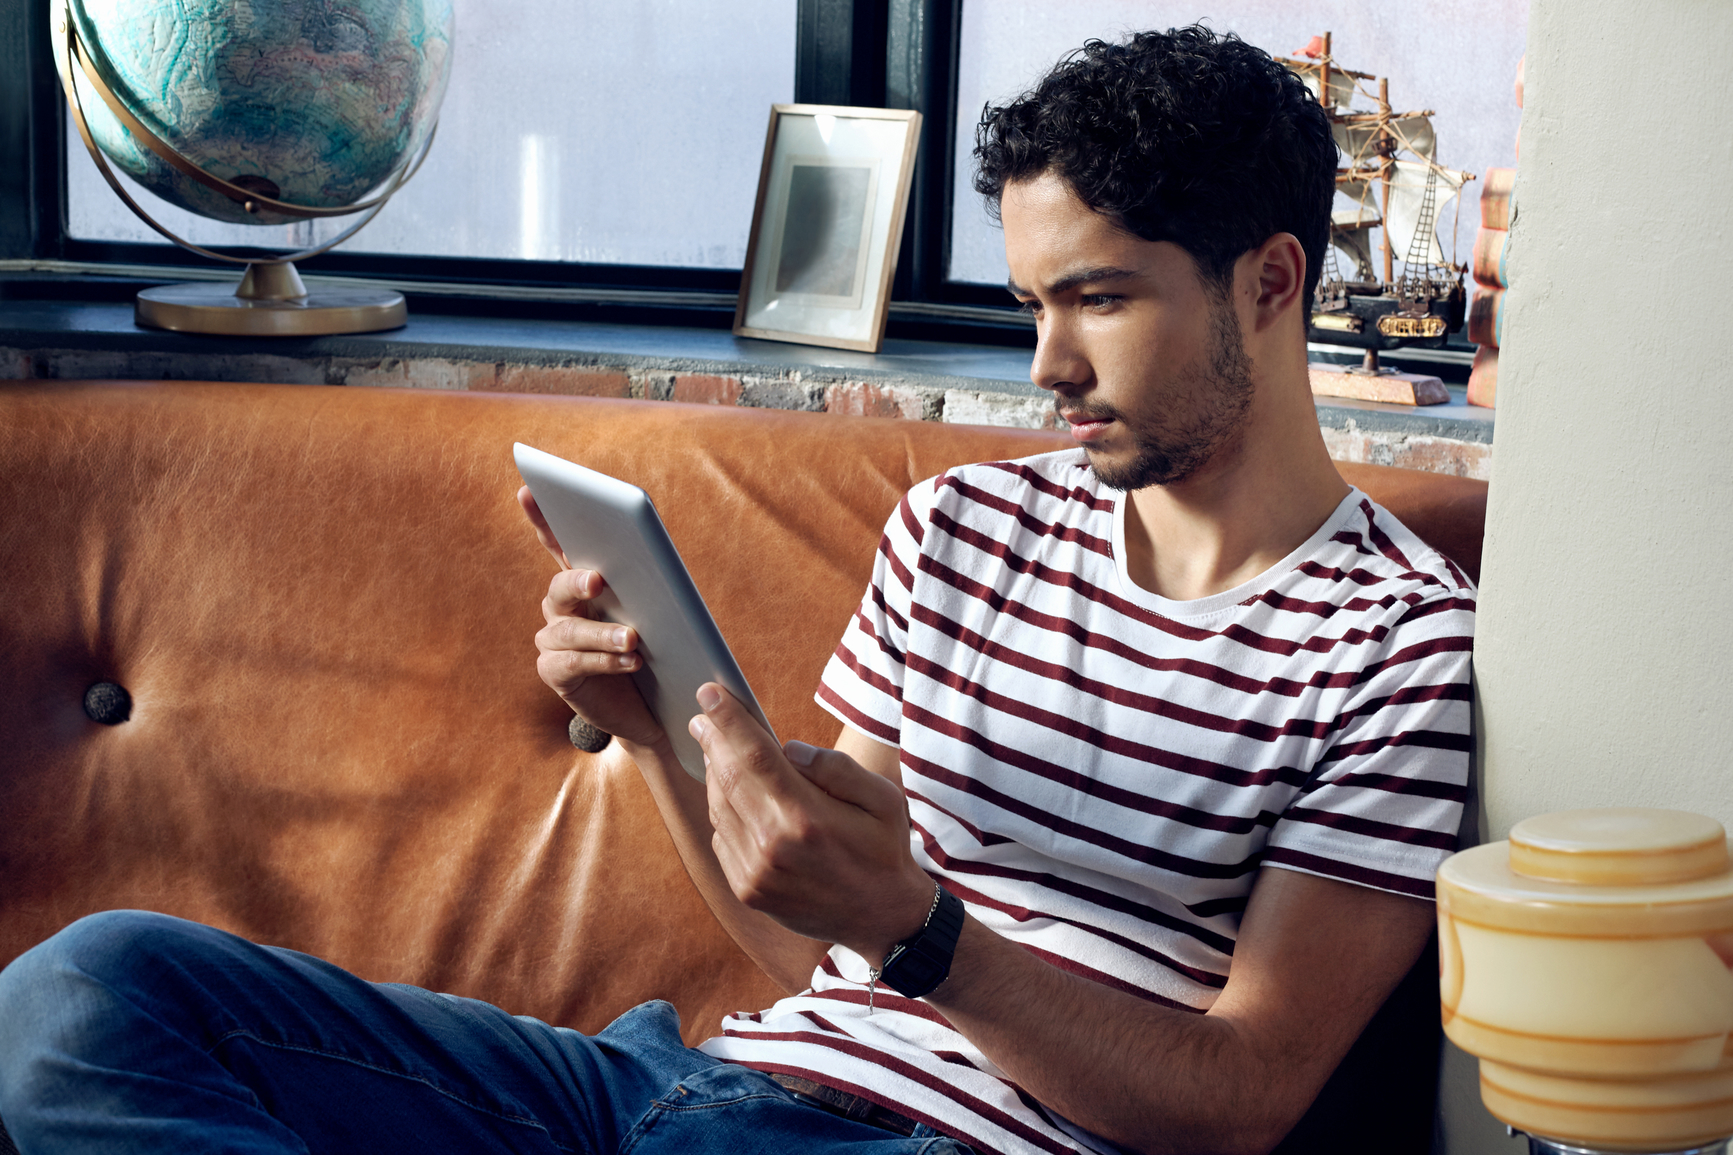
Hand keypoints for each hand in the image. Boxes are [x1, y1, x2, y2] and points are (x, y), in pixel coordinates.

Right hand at [520, 486, 665, 749]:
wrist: (651, 707)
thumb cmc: (654, 650)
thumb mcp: (654, 612)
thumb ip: (644, 583)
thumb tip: (650, 554)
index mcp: (582, 581)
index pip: (558, 544)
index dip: (542, 518)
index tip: (530, 489)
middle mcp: (561, 607)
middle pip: (560, 587)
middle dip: (576, 581)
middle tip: (598, 581)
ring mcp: (553, 640)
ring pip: (570, 630)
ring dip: (603, 634)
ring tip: (633, 640)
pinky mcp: (555, 672)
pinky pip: (573, 663)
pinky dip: (604, 661)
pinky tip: (630, 661)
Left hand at [688, 682, 934, 963]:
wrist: (882, 919)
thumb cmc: (884, 849)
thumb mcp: (883, 798)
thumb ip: (835, 767)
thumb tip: (788, 748)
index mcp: (807, 818)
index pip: (754, 755)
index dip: (728, 720)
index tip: (709, 692)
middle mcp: (773, 847)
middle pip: (727, 777)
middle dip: (713, 740)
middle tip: (703, 716)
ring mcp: (756, 873)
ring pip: (719, 807)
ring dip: (715, 773)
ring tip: (718, 749)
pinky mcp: (747, 890)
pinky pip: (723, 837)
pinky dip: (723, 809)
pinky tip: (734, 793)